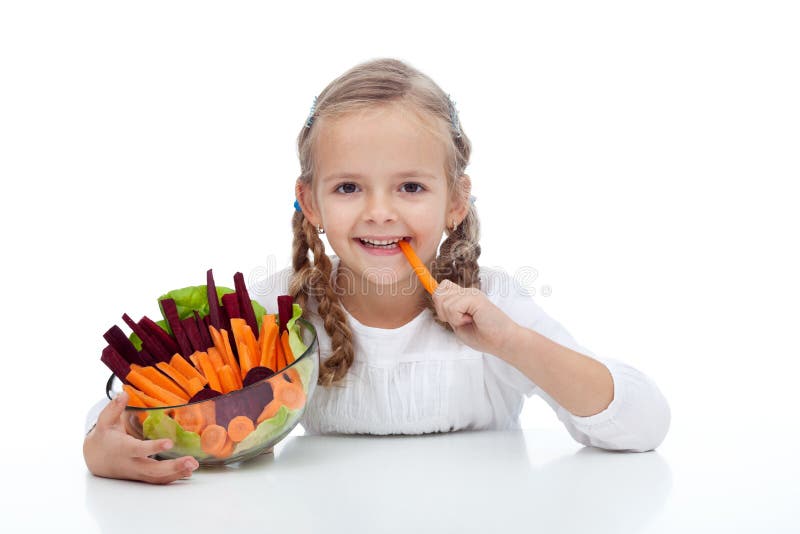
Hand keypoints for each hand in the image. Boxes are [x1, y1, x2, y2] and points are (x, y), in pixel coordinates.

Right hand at [83, 391, 198, 483]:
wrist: (96, 459)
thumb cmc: (104, 438)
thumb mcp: (105, 421)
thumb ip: (113, 408)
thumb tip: (123, 394)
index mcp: (122, 448)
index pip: (138, 449)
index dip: (153, 448)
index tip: (169, 443)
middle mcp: (131, 463)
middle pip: (152, 470)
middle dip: (172, 467)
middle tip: (191, 461)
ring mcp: (137, 472)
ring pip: (157, 478)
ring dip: (177, 473)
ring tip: (193, 465)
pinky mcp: (142, 476)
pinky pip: (158, 480)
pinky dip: (173, 477)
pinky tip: (188, 472)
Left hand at [431, 279, 518, 354]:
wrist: (502, 341)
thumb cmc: (483, 336)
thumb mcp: (458, 324)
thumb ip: (448, 312)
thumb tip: (437, 299)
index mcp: (464, 297)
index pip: (442, 287)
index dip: (438, 299)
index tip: (447, 314)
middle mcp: (467, 292)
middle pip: (439, 291)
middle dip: (442, 311)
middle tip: (459, 320)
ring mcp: (472, 293)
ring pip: (444, 301)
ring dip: (453, 317)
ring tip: (468, 321)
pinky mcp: (475, 298)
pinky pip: (452, 307)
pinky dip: (458, 319)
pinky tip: (471, 320)